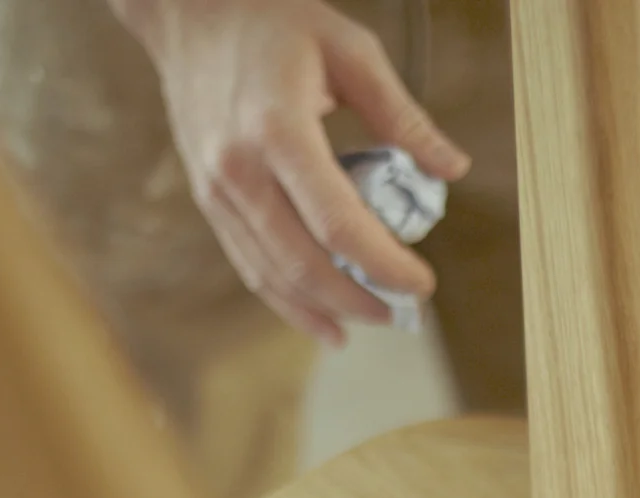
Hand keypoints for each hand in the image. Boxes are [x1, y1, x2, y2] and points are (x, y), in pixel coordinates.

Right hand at [119, 0, 470, 344]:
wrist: (187, 11)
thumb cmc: (274, 23)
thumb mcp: (349, 50)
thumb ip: (401, 114)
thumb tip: (452, 168)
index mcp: (278, 130)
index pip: (338, 222)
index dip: (383, 264)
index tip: (421, 283)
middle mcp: (240, 170)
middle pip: (305, 263)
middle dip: (361, 299)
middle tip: (406, 310)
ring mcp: (218, 192)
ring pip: (276, 276)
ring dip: (328, 311)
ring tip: (375, 320)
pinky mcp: (210, 203)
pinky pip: (252, 268)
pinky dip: (291, 303)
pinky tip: (327, 324)